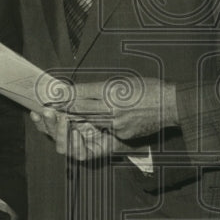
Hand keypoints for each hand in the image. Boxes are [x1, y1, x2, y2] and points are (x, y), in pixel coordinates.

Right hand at [30, 106, 132, 161]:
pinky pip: (81, 154)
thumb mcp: (93, 96)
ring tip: (64, 121)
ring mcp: (82, 145)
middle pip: (52, 135)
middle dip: (48, 124)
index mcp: (69, 121)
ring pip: (62, 147)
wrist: (134, 116)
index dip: (40, 119)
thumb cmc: (112, 105)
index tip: (35, 110)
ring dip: (60, 134)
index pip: (49, 123)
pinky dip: (76, 144)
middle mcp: (72, 134)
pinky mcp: (94, 153)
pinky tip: (77, 133)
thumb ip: (75, 96)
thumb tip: (57, 92)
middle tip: (48, 112)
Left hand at [39, 77, 179, 141]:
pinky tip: (75, 131)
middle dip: (60, 113)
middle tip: (47, 110)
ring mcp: (116, 125)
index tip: (51, 97)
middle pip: (78, 113)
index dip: (63, 97)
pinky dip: (86, 134)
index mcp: (111, 92)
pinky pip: (101, 136)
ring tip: (56, 120)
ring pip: (86, 127)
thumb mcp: (122, 82)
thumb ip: (99, 89)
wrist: (172, 105)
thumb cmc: (148, 89)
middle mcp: (112, 109)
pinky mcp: (121, 137)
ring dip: (67, 127)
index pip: (80, 95)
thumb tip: (77, 92)